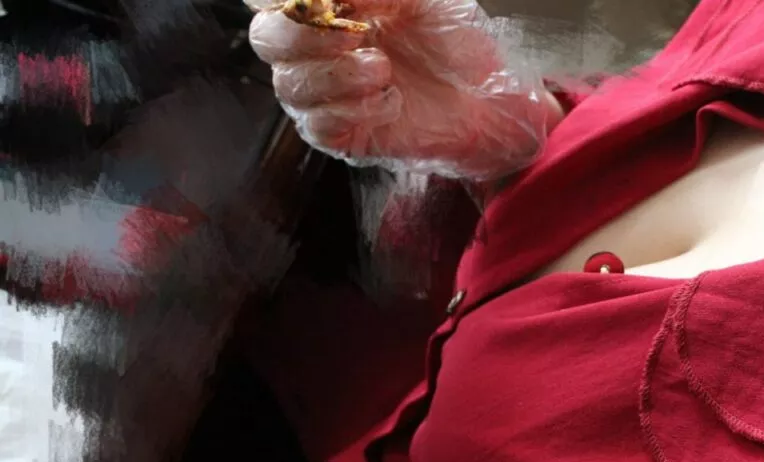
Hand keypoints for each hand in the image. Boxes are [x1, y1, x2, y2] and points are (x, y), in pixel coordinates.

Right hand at [246, 0, 561, 179]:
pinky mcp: (343, 136)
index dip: (292, 4)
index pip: (276, 2)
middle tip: (354, 36)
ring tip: (383, 71)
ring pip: (289, 86)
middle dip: (304, 37)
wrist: (486, 98)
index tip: (337, 5)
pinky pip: (318, 126)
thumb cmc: (452, 42)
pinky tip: (390, 101)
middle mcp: (316, 52)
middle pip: (267, 41)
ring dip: (337, 76)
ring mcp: (326, 96)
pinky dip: (354, 110)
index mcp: (328, 11)